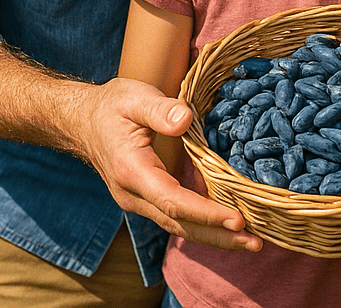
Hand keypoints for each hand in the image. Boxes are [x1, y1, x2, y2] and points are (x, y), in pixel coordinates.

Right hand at [81, 77, 262, 250]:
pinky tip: (228, 222)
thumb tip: (186, 120)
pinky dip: (203, 221)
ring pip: (180, 224)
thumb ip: (160, 109)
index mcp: (132, 172)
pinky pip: (177, 214)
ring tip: (251, 240)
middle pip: (180, 224)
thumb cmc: (111, 106)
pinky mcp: (148, 197)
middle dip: (219, 235)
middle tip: (256, 242)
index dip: (206, 213)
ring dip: (214, 234)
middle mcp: (135, 196)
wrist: (83, 122)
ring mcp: (140, 200)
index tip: (237, 220)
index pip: (174, 201)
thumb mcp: (134, 98)